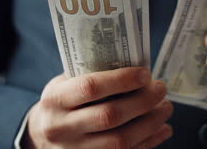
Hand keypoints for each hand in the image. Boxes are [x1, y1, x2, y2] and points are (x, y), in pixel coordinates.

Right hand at [23, 67, 172, 148]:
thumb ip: (90, 75)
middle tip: (161, 89)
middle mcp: (62, 128)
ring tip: (165, 108)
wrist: (41, 136)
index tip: (145, 73)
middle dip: (142, 101)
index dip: (121, 80)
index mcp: (56, 100)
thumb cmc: (61, 103)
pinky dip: (149, 142)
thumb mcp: (64, 84)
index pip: (90, 88)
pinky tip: (162, 129)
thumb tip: (134, 65)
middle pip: (109, 116)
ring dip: (150, 124)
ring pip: (120, 141)